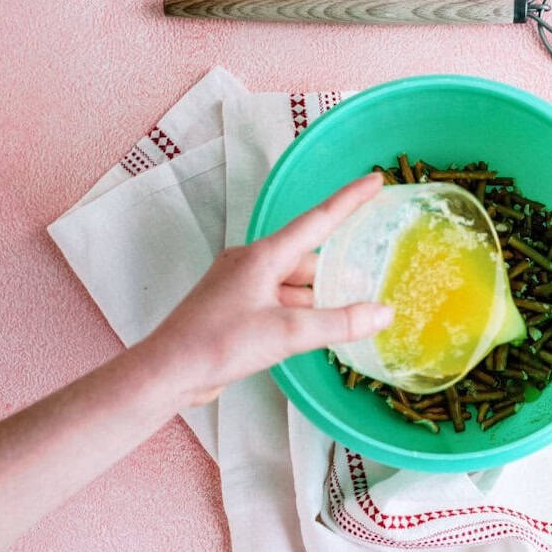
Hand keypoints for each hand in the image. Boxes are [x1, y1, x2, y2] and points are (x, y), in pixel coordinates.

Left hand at [141, 173, 391, 405]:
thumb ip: (339, 322)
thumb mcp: (287, 333)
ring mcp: (240, 286)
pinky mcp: (234, 308)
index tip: (375, 180)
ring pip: (292, 283)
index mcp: (263, 256)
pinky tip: (315, 328)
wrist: (168, 371)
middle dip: (336, 268)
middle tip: (370, 276)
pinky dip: (299, 311)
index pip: (318, 220)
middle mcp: (251, 263)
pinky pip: (277, 300)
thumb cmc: (218, 343)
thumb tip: (383, 313)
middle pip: (306, 258)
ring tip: (349, 310)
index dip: (349, 200)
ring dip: (317, 296)